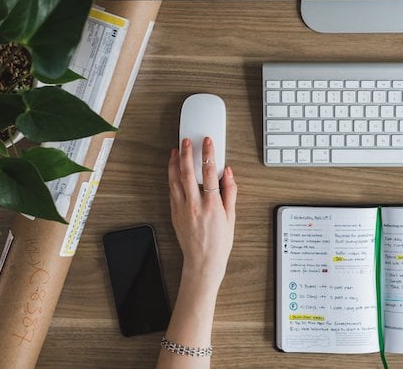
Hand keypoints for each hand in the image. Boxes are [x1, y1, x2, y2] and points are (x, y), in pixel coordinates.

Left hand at [168, 137, 236, 287]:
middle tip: (186, 141)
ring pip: (175, 180)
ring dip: (174, 163)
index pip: (209, 172)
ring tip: (175, 151)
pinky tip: (172, 170)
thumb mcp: (231, 216)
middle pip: (188, 172)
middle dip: (186, 153)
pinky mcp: (174, 213)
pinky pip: (171, 191)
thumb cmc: (219, 242)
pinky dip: (171, 177)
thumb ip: (230, 192)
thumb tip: (228, 173)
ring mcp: (182, 209)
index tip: (208, 142)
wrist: (203, 261)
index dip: (208, 154)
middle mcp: (195, 205)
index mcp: (212, 205)